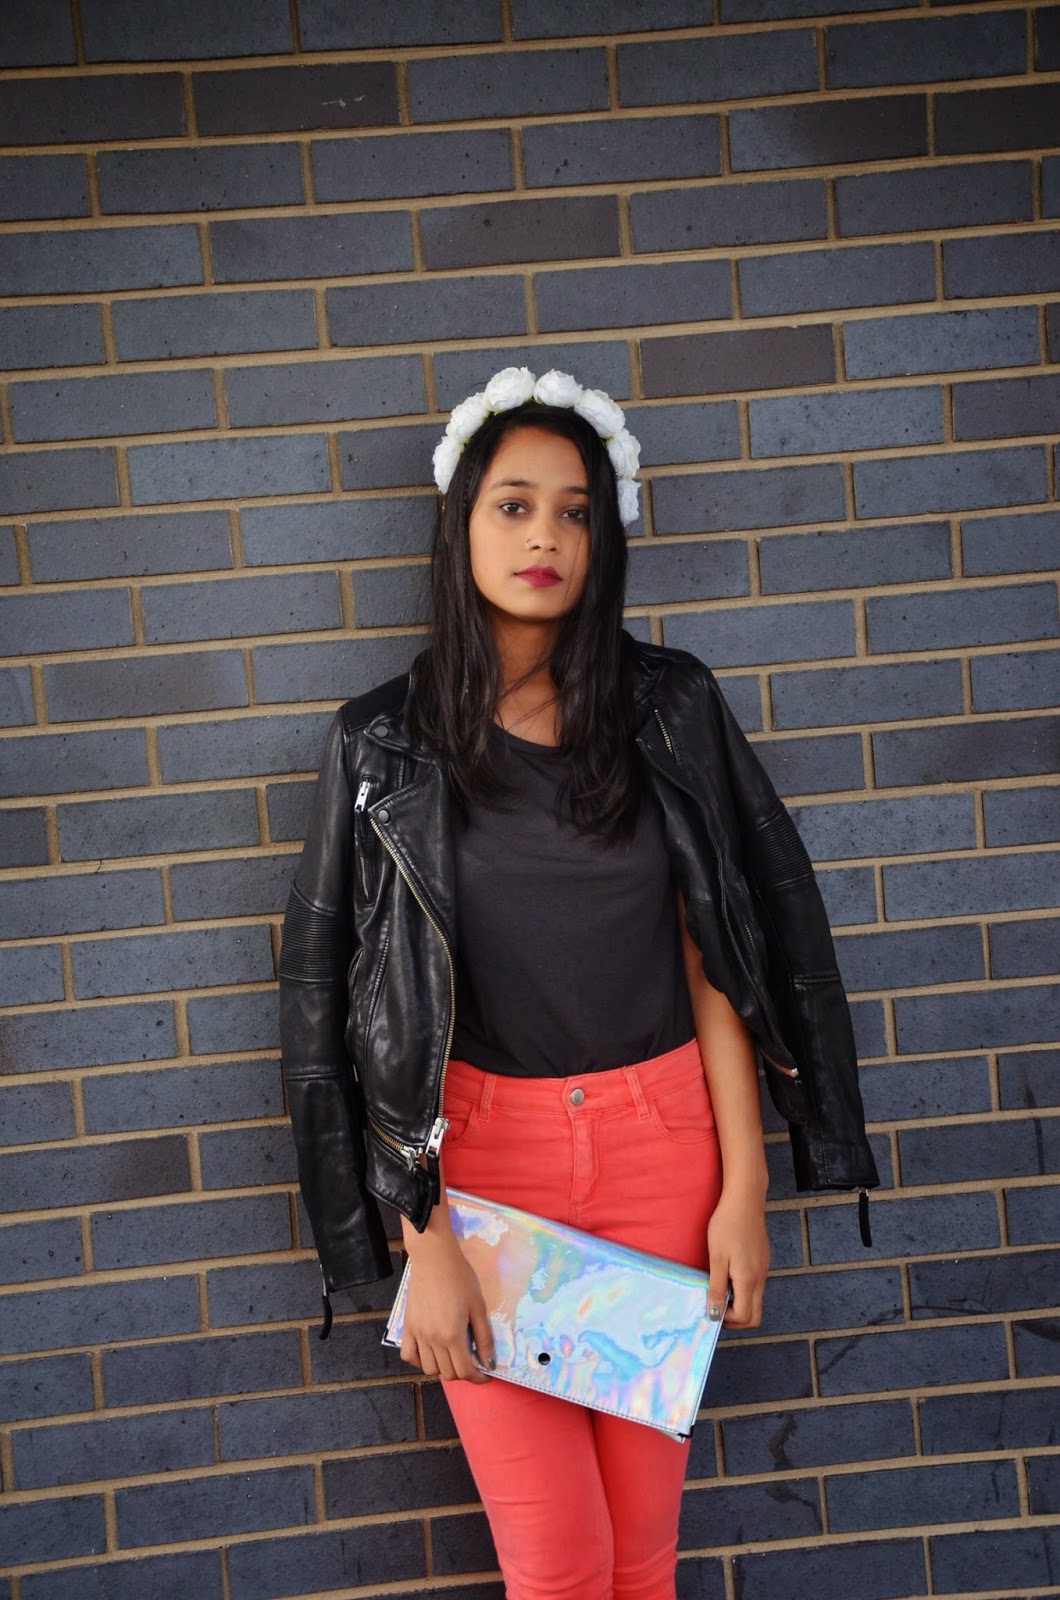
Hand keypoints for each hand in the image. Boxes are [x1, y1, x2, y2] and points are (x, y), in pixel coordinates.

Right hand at [399, 1226, 494, 1382]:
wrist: (434, 1258)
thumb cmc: (460, 1278)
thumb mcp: (478, 1306)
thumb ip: (484, 1337)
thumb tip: (489, 1363)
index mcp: (453, 1335)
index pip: (465, 1371)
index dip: (478, 1377)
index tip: (485, 1374)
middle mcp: (433, 1340)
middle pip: (447, 1373)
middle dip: (463, 1372)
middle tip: (471, 1359)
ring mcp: (418, 1334)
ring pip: (429, 1368)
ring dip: (442, 1368)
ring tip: (452, 1355)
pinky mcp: (407, 1326)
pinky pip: (408, 1355)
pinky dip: (419, 1360)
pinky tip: (430, 1352)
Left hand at [706, 1185, 769, 1328]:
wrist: (744, 1199)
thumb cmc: (727, 1226)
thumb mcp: (716, 1258)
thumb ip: (716, 1288)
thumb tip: (714, 1314)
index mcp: (749, 1280)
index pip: (745, 1317)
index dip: (727, 1319)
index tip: (710, 1306)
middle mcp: (760, 1278)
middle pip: (754, 1315)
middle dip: (735, 1318)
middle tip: (715, 1305)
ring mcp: (764, 1269)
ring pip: (755, 1300)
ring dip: (738, 1302)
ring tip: (719, 1287)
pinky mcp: (763, 1260)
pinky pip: (755, 1285)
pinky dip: (742, 1289)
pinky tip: (728, 1273)